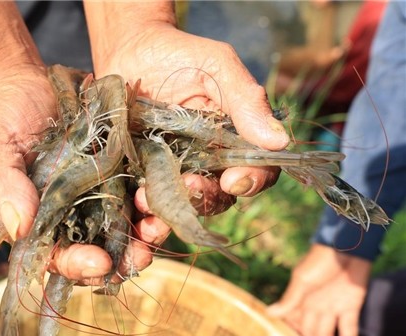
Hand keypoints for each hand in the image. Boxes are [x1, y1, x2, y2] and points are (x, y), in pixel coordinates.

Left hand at [84, 6, 288, 196]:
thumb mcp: (218, 68)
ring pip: (181, 208)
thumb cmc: (179, 55)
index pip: (255, 171)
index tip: (234, 180)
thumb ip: (245, 101)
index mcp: (234, 140)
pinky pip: (146, 204)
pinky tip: (136, 205)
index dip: (251, 181)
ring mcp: (172, 171)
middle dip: (206, 198)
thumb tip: (279, 141)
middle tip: (189, 184)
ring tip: (152, 201)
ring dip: (171, 214)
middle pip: (218, 197)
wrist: (128, 48)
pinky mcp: (141, 175)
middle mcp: (207, 162)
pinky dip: (143, 213)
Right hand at [267, 244, 370, 335]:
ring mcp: (333, 307)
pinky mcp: (351, 307)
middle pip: (310, 332)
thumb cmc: (318, 261)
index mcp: (300, 300)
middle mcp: (314, 306)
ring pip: (328, 333)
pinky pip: (348, 328)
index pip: (292, 323)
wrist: (347, 249)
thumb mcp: (301, 280)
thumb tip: (269, 314)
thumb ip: (289, 300)